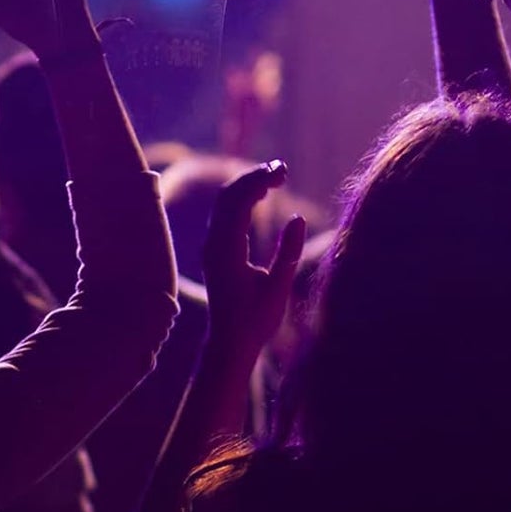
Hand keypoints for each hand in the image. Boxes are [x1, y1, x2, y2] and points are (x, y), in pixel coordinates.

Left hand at [203, 161, 306, 360]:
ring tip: (276, 176)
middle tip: (282, 167)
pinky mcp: (216, 250)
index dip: (260, 181)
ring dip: (248, 185)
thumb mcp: (278, 289)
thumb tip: (298, 218)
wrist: (230, 343)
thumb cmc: (255, 321)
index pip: (239, 202)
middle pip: (228, 195)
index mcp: (227, 251)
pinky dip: (243, 198)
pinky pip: (226, 214)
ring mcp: (212, 246)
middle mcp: (214, 244)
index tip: (284, 171)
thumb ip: (289, 253)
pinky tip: (262, 194)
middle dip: (254, 176)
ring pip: (225, 202)